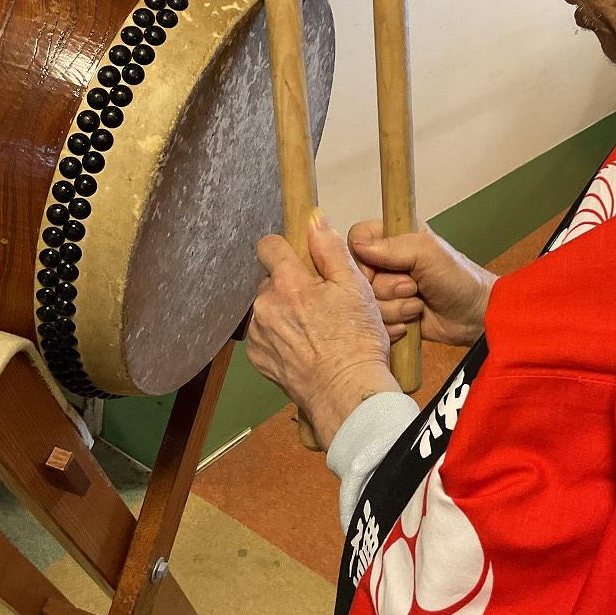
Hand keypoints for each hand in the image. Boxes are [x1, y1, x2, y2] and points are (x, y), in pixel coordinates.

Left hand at [247, 210, 400, 450]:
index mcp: (288, 284)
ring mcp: (259, 334)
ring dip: (286, 313)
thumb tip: (314, 221)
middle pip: (272, 281)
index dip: (285, 248)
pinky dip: (282, 337)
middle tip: (321, 303)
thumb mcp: (355, 287)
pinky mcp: (258, 357)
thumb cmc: (357, 342)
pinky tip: (307, 347)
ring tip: (316, 329)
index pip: (269, 246)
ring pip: (269, 308)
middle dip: (292, 287)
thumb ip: (331, 250)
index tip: (300, 259)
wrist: (347, 393)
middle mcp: (265, 306)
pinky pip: (266, 335)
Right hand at [348, 220, 495, 346]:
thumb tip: (358, 245)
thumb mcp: (428, 254)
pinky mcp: (390, 314)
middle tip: (413, 286)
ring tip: (419, 303)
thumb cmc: (459, 278)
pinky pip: (375, 321)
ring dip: (395, 307)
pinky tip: (412, 320)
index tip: (380, 268)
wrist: (474, 317)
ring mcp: (387, 291)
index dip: (363, 257)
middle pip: (359, 276)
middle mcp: (386, 263)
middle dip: (387, 287)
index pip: (356, 239)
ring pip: (367, 302)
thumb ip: (393, 246)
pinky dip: (393, 324)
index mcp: (394, 238)